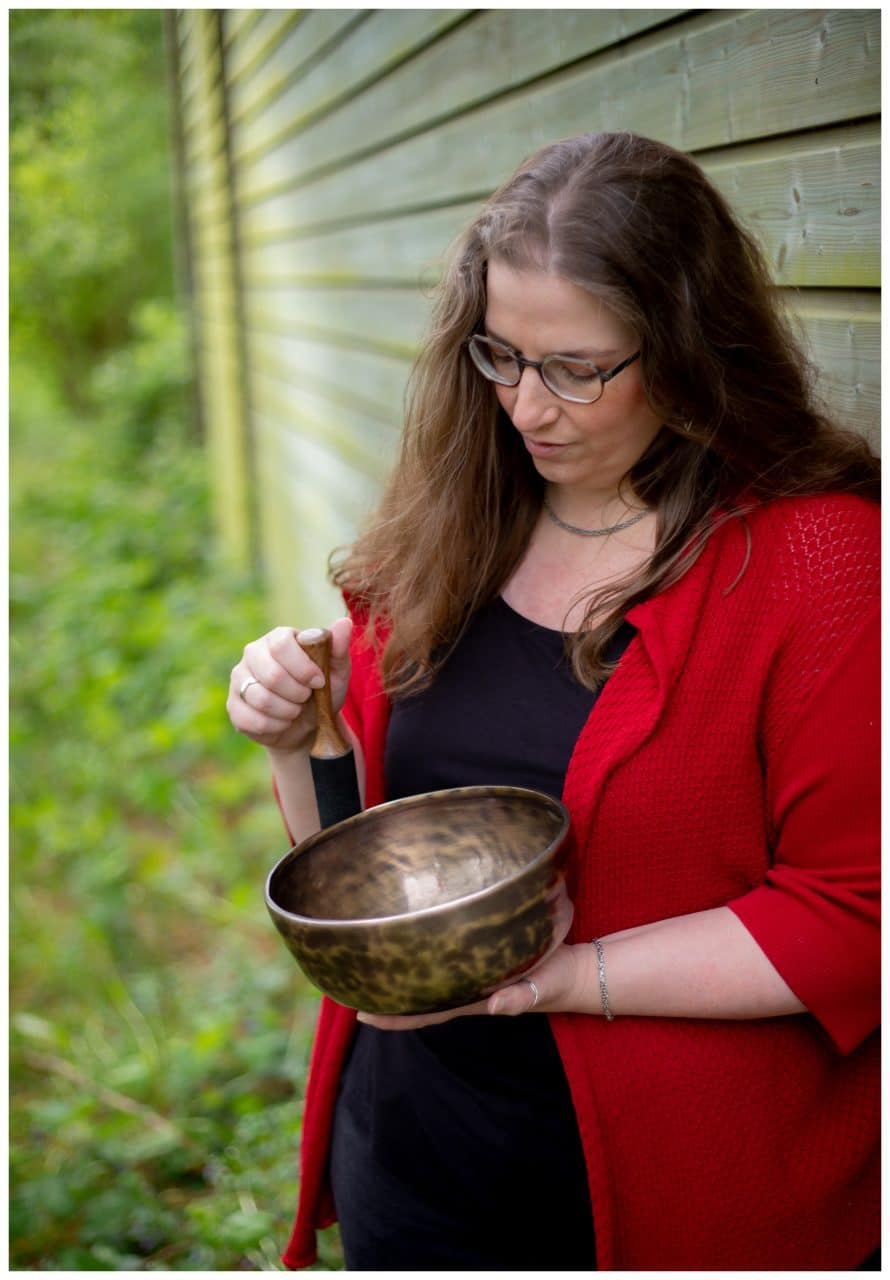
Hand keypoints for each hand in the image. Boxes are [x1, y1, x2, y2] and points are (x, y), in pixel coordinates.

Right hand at [226, 616, 352, 753]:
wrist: (307, 726)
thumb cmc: (321, 693)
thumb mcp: (337, 672)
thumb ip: (339, 648)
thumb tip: (345, 623)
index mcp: (278, 638)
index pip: (281, 644)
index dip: (303, 668)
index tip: (318, 681)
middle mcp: (253, 653)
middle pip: (272, 674)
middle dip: (297, 693)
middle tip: (306, 698)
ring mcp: (239, 679)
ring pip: (261, 699)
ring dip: (288, 711)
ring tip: (296, 710)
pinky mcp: (233, 706)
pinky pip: (252, 720)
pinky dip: (275, 727)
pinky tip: (282, 723)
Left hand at [356, 942, 588, 1030]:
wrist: (576, 970)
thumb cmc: (558, 980)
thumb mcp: (543, 987)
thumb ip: (522, 997)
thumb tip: (496, 1005)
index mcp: (474, 1000)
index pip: (426, 1012)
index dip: (393, 1016)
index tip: (360, 1015)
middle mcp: (467, 990)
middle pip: (418, 998)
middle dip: (385, 994)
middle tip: (347, 983)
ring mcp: (473, 976)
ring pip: (428, 981)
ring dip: (401, 977)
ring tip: (369, 962)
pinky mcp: (482, 959)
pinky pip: (445, 962)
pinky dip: (424, 958)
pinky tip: (411, 946)